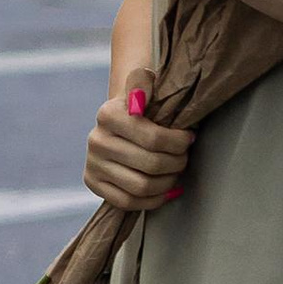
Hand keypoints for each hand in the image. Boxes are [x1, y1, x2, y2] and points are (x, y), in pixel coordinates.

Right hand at [82, 67, 194, 209]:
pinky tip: (167, 190)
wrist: (118, 122)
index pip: (153, 138)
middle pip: (151, 164)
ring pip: (141, 186)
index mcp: (108, 114)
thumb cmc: (140, 104)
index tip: (189, 139)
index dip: (179, 143)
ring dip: (168, 182)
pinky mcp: (93, 183)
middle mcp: (96, 140)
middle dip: (177, 163)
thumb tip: (139, 97)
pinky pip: (127, 202)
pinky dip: (153, 200)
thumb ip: (142, 81)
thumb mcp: (142, 83)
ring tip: (176, 173)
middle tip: (185, 158)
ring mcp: (93, 164)